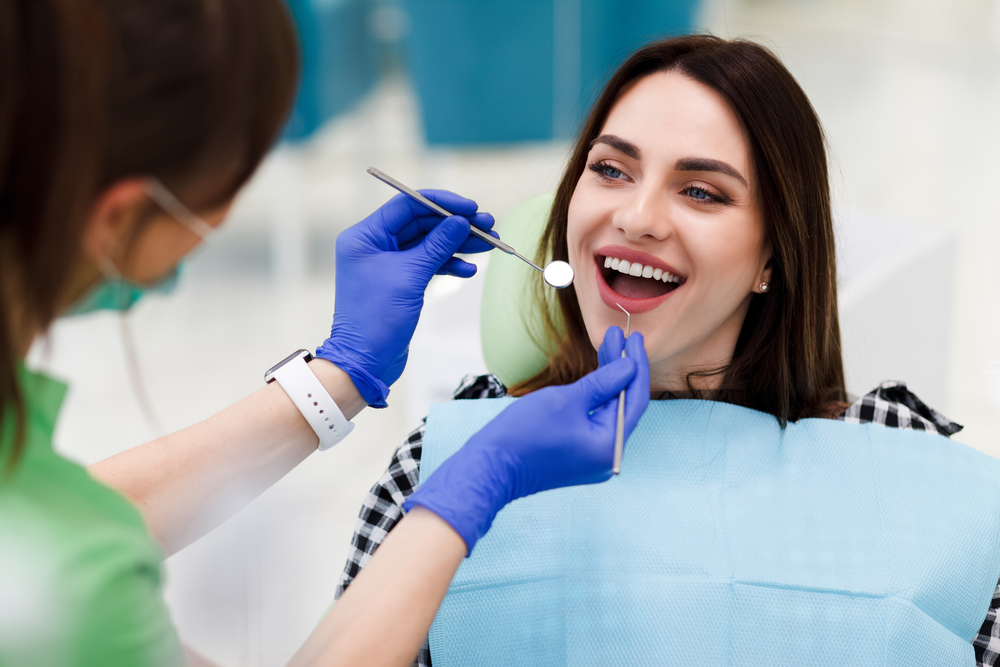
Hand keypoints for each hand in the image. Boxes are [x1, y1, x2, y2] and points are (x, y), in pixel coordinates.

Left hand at [315, 191, 495, 406]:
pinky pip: (427, 263)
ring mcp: (387, 263)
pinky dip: (448, 264)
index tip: (471, 208)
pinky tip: (468, 270)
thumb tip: (460, 222)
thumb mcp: (411, 276)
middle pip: (421, 223)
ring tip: (488, 245)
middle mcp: (373, 245)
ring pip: (428, 244)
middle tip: (488, 226)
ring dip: (458, 244)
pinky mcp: (399, 281)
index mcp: (365, 236)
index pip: (407, 205)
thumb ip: (437, 245)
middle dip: (455, 225)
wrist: (366, 361)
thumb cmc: (376, 319)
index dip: (441, 204)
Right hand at [403, 329, 649, 553]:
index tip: (633, 337)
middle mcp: (607, 456)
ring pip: (609, 412)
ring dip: (608, 381)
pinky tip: (596, 375)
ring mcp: (592, 458)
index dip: (635, 365)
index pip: (634, 399)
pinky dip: (596, 398)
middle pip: (623, 405)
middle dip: (621, 369)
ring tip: (608, 347)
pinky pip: (595, 421)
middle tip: (618, 336)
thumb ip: (602, 383)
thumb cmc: (525, 434)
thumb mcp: (567, 400)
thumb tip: (629, 367)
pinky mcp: (578, 455)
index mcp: (610, 446)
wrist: (490, 467)